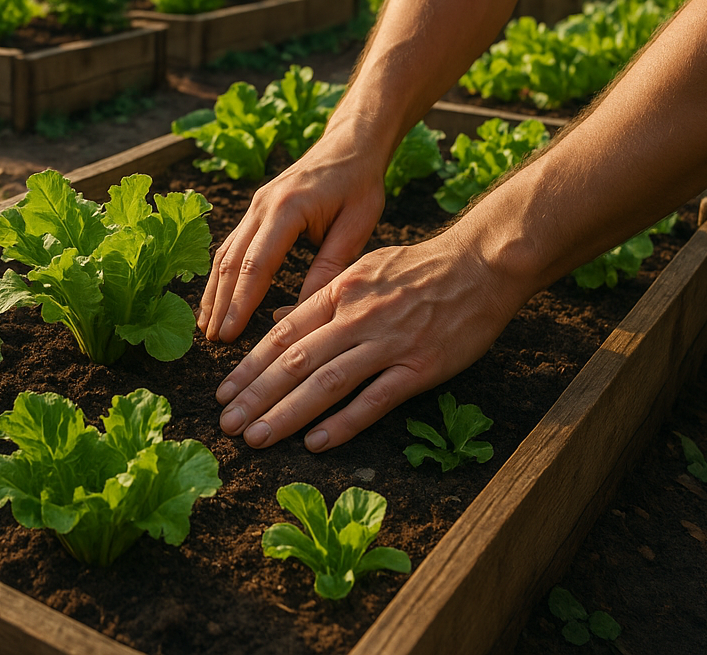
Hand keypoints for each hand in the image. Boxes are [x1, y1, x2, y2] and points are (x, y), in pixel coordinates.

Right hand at [198, 131, 386, 342]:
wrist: (350, 142)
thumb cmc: (360, 183)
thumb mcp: (357, 226)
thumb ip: (329, 267)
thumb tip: (302, 311)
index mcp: (287, 209)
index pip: (256, 264)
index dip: (240, 303)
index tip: (229, 335)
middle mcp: (262, 206)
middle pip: (232, 261)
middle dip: (220, 303)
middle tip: (213, 339)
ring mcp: (255, 206)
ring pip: (225, 253)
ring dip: (214, 291)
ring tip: (207, 326)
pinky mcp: (256, 209)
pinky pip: (232, 244)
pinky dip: (222, 274)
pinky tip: (217, 296)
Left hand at [213, 231, 523, 450]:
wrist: (482, 263)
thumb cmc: (420, 269)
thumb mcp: (362, 269)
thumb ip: (321, 298)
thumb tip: (278, 317)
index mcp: (338, 292)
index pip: (282, 335)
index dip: (249, 367)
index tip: (223, 393)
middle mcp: (356, 317)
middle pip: (294, 361)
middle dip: (255, 397)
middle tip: (226, 425)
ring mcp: (388, 343)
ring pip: (326, 382)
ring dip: (286, 414)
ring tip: (255, 438)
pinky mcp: (421, 367)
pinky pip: (375, 399)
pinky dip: (344, 422)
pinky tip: (315, 442)